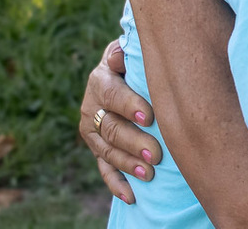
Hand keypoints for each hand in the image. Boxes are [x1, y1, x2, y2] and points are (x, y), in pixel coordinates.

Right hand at [79, 40, 163, 204]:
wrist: (124, 72)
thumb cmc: (135, 61)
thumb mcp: (130, 51)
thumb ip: (124, 53)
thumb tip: (118, 56)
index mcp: (99, 81)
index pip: (111, 94)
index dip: (129, 105)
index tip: (149, 116)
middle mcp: (91, 108)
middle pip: (111, 128)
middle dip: (134, 143)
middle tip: (156, 154)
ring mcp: (93, 132)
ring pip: (108, 151)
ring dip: (127, 164)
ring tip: (148, 174)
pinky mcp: (98, 150)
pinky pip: (104, 169)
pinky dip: (117, 184)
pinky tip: (131, 196)